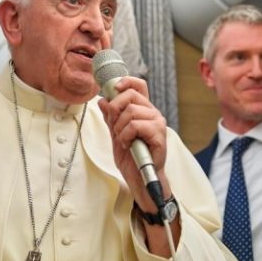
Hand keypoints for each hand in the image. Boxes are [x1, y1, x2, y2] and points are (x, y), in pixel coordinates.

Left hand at [97, 76, 169, 213]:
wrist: (139, 179)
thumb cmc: (131, 158)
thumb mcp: (115, 134)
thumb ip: (110, 118)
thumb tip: (102, 100)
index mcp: (143, 111)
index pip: (138, 85)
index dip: (126, 81)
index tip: (113, 88)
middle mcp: (153, 114)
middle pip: (132, 95)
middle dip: (116, 109)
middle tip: (114, 126)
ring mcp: (157, 124)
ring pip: (132, 111)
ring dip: (120, 127)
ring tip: (123, 140)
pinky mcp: (159, 135)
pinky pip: (135, 125)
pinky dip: (126, 135)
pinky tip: (128, 145)